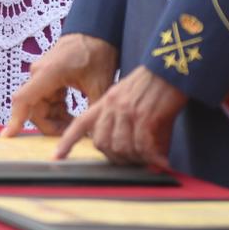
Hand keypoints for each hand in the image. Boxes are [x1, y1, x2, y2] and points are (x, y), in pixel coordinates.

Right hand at [3, 32, 119, 137]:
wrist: (98, 29)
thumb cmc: (98, 52)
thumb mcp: (100, 85)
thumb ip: (92, 112)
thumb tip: (90, 136)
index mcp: (48, 72)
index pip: (24, 99)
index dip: (15, 119)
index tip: (7, 136)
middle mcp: (39, 72)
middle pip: (33, 108)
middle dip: (50, 125)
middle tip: (70, 135)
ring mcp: (42, 73)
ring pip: (40, 106)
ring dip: (55, 118)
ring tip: (75, 124)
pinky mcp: (47, 75)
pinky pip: (45, 99)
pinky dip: (57, 110)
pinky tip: (72, 115)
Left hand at [54, 65, 185, 166]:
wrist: (171, 68)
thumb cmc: (153, 85)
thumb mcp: (129, 98)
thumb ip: (124, 123)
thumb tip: (134, 153)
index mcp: (105, 101)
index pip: (80, 124)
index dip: (67, 142)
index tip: (57, 158)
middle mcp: (113, 107)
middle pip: (103, 144)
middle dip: (116, 158)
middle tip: (134, 161)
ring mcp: (128, 112)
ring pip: (122, 148)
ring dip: (136, 159)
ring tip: (149, 159)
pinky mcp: (146, 116)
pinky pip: (143, 147)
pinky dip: (152, 158)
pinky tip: (161, 161)